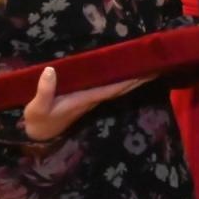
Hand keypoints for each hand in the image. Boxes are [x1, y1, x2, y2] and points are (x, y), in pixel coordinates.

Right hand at [22, 67, 150, 141]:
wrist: (40, 133)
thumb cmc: (39, 119)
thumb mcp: (37, 106)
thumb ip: (45, 90)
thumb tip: (50, 70)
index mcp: (86, 99)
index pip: (114, 89)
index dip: (130, 80)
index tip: (146, 71)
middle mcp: (95, 99)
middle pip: (123, 87)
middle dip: (141, 78)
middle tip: (160, 65)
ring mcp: (95, 99)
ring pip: (120, 87)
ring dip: (137, 79)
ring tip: (153, 67)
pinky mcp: (91, 97)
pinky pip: (113, 87)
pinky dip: (125, 80)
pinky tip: (134, 74)